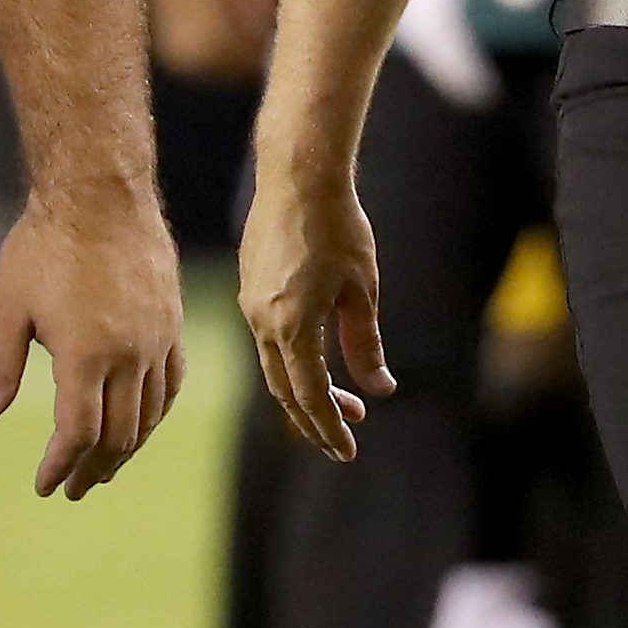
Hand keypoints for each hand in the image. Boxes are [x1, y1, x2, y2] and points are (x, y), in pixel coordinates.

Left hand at [0, 188, 184, 498]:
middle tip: (74, 489)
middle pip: (119, 435)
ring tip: (106, 468)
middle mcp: (129, 355)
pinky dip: (157, 413)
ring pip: (149, 415)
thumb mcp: (7, 305)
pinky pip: (172, 382)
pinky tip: (143, 422)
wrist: (100, 192)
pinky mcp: (171, 321)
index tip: (45, 485)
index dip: (61, 466)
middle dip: (93, 469)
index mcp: (85, 356)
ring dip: (127, 450)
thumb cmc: (45, 244)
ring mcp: (157, 339)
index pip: (78, 434)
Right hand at [238, 161, 391, 460]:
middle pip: (286, 390)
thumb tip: (378, 390)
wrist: (297, 175)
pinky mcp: (250, 287)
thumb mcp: (363, 290)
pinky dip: (291, 361)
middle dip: (315, 420)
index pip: (310, 397)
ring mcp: (251, 304)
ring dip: (304, 390)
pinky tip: (316, 357)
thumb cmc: (338, 228)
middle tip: (344, 440)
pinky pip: (267, 339)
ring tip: (341, 401)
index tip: (347, 452)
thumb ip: (366, 344)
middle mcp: (262, 322)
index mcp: (292, 327)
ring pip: (274, 366)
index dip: (329, 428)